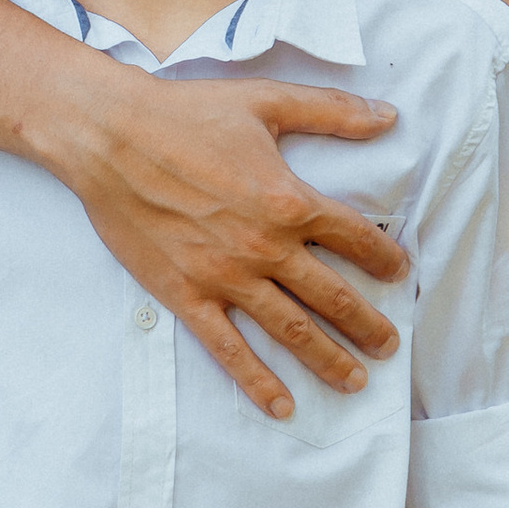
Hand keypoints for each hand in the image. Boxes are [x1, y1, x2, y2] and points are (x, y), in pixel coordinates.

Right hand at [66, 68, 406, 422]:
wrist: (110, 137)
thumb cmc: (185, 113)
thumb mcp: (265, 101)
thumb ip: (331, 110)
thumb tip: (388, 115)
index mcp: (289, 200)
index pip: (355, 238)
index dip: (384, 259)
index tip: (399, 274)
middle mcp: (265, 246)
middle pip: (332, 296)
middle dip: (367, 325)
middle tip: (389, 347)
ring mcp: (226, 276)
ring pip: (291, 331)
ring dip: (328, 359)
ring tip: (354, 381)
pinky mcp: (187, 295)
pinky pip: (229, 349)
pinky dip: (258, 382)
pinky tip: (282, 406)